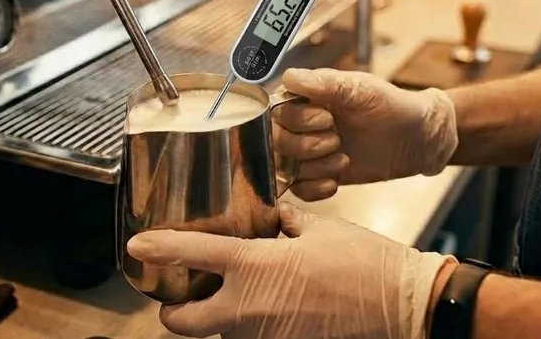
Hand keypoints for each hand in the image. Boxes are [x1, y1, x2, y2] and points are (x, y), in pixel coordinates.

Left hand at [127, 202, 455, 338]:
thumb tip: (273, 215)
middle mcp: (248, 309)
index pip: (192, 255)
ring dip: (217, 318)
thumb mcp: (320, 229)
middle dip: (173, 310)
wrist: (403, 306)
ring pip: (217, 334)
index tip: (137, 246)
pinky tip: (271, 306)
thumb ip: (286, 220)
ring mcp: (263, 337)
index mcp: (254, 267)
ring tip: (236, 294)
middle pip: (181, 323)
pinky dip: (250, 326)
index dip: (158, 249)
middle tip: (182, 293)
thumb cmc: (364, 263)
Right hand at [273, 68, 457, 199]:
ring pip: (286, 167)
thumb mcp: (361, 88)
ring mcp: (307, 151)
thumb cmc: (391, 105)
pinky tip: (336, 180)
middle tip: (337, 140)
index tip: (327, 118)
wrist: (416, 139)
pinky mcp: (318, 174)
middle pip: (276, 141)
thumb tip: (289, 77)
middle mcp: (301, 124)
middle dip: (307, 146)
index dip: (298, 120)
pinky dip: (315, 188)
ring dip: (316, 167)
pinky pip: (298, 189)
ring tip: (343, 159)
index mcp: (306, 97)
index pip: (276, 111)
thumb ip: (324, 83)